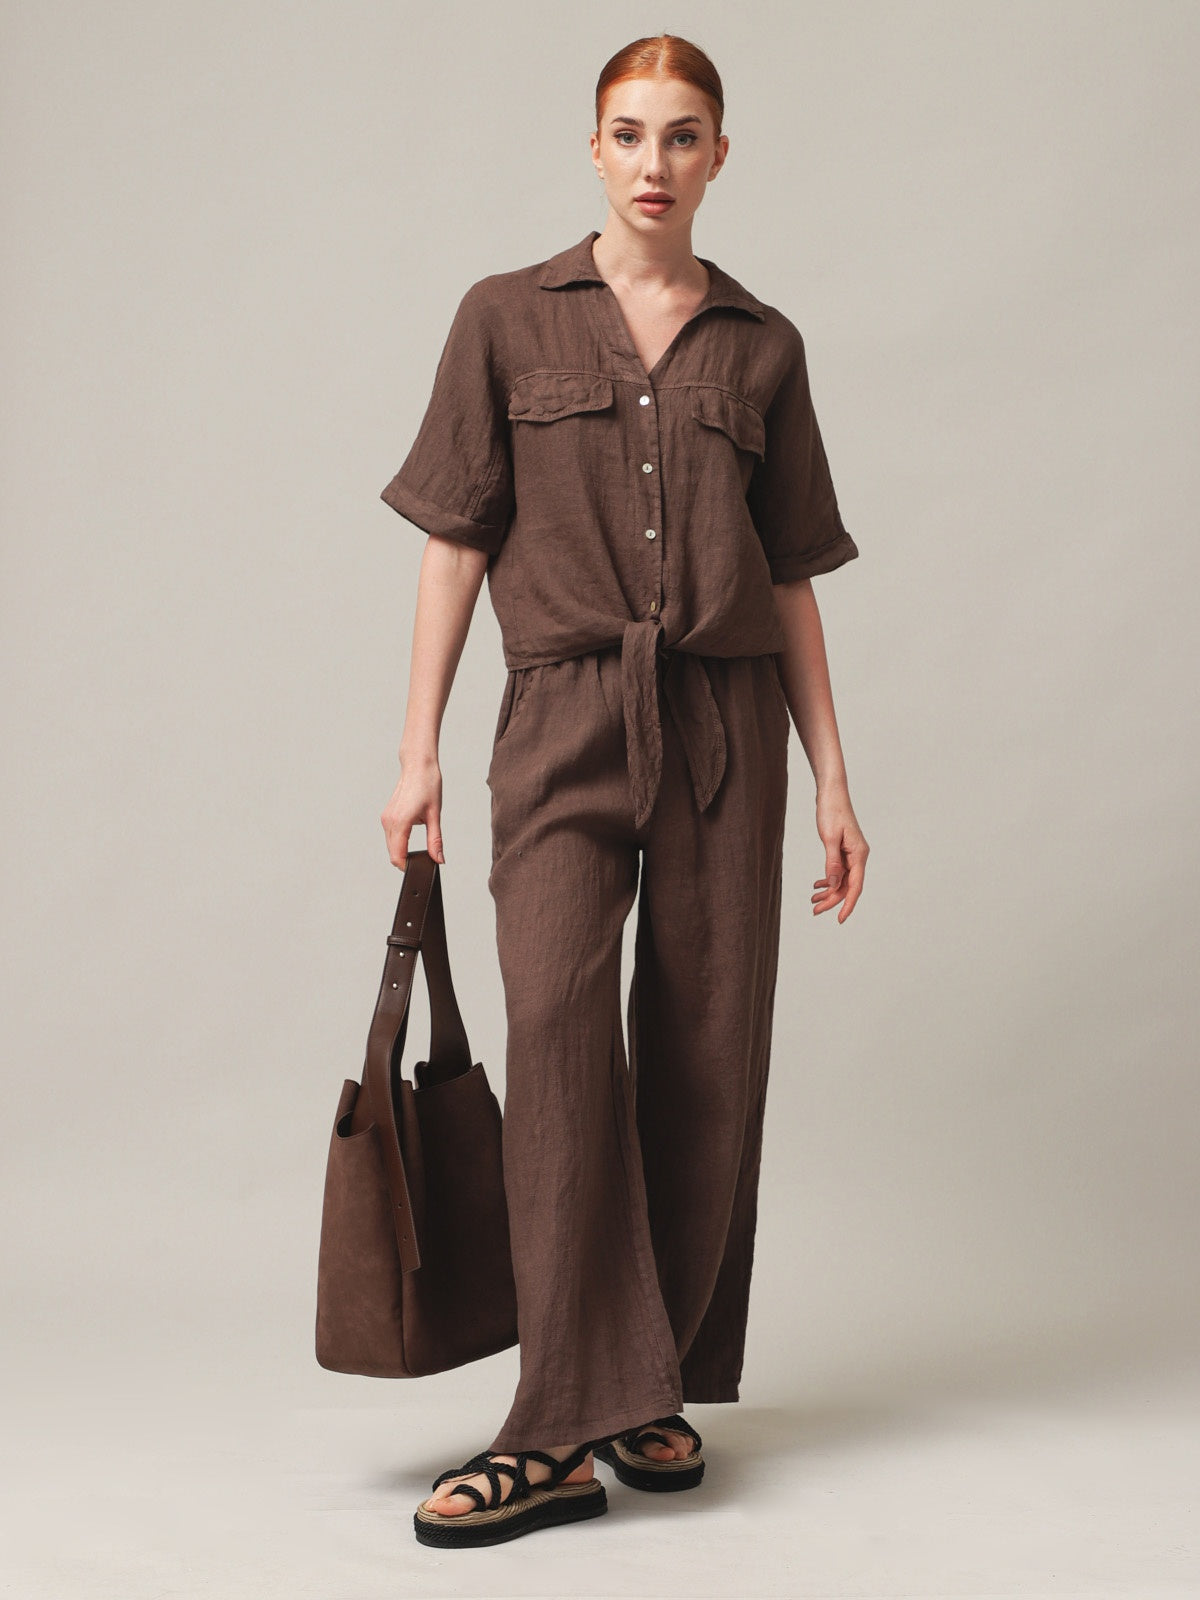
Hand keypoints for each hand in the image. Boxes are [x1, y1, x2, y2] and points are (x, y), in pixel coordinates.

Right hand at [380, 752, 445, 871]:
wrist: (418, 765)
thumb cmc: (428, 785)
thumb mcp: (435, 815)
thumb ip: (435, 841)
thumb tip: (438, 859)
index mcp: (400, 822)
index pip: (398, 856)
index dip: (408, 867)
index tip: (420, 869)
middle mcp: (389, 821)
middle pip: (392, 853)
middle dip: (406, 861)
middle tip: (424, 861)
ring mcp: (386, 818)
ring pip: (391, 845)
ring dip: (402, 851)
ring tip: (419, 850)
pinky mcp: (387, 815)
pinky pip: (391, 836)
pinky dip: (399, 842)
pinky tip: (411, 838)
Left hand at [812, 790, 867, 921]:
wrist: (831, 793)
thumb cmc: (832, 811)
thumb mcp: (829, 838)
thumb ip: (832, 863)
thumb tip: (833, 885)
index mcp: (859, 854)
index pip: (855, 886)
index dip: (848, 904)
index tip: (839, 919)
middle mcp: (858, 856)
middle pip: (847, 885)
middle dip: (832, 899)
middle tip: (814, 910)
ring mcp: (851, 854)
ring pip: (841, 880)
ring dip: (828, 891)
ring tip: (812, 899)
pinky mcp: (843, 850)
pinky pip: (838, 871)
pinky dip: (828, 879)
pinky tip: (817, 884)